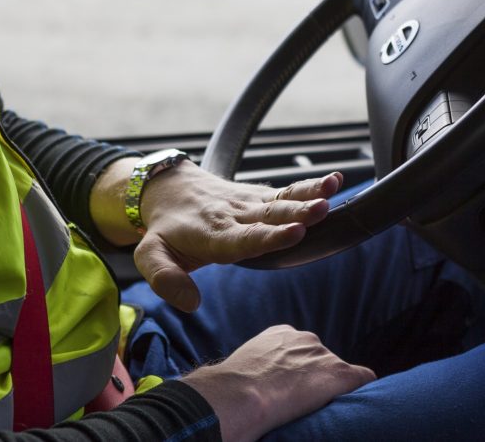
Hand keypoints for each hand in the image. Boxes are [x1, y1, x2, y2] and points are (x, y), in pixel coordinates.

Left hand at [134, 161, 342, 310]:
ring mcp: (249, 204)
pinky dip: (310, 186)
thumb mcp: (150, 256)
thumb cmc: (164, 230)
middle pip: (269, 216)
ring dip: (308, 196)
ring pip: (281, 201)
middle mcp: (234, 216)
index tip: (294, 233)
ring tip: (331, 190)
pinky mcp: (260, 196)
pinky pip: (286, 191)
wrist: (168, 189)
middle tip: (321, 209)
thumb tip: (191, 304)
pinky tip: (334, 182)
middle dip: (297, 214)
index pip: (244, 238)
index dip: (270, 237)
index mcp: (212, 235)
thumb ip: (166, 279)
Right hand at [181, 325, 375, 441]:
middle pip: (322, 361)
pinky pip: (363, 378)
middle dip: (316, 380)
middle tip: (303, 404)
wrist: (237, 396)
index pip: (301, 350)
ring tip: (319, 410)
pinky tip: (357, 404)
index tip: (292, 390)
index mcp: (281, 334)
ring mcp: (323, 355)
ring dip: (332, 390)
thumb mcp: (241, 368)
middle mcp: (305, 338)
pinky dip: (361, 390)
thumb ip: (255, 369)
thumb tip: (250, 389)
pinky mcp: (338, 373)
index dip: (299, 372)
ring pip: (339, 374)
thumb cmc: (229, 391)